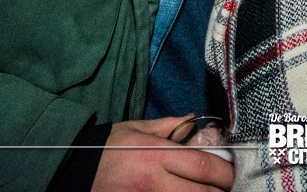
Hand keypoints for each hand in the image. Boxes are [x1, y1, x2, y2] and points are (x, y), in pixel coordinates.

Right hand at [91, 116, 233, 191]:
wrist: (74, 172)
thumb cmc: (106, 149)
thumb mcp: (136, 129)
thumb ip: (169, 126)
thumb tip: (195, 120)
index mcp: (157, 155)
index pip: (203, 166)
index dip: (225, 173)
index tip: (232, 174)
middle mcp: (154, 181)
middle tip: (226, 188)